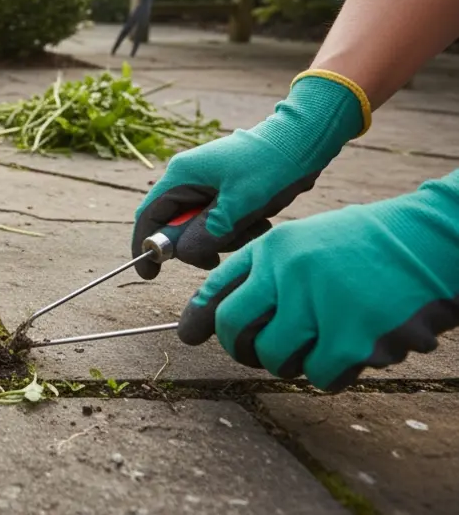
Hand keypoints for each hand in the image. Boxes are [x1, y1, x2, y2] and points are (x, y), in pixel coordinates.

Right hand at [130, 72, 369, 278]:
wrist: (304, 139)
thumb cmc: (271, 166)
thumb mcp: (239, 205)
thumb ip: (207, 233)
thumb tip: (181, 254)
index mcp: (182, 175)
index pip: (149, 216)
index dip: (145, 246)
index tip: (149, 274)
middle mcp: (188, 178)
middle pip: (175, 225)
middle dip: (197, 244)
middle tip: (220, 256)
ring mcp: (206, 183)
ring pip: (199, 226)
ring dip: (223, 237)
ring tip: (254, 227)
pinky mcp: (224, 189)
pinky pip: (218, 220)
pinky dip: (235, 228)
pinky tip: (260, 220)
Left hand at [177, 170, 458, 390]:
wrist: (429, 243)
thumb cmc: (366, 246)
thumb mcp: (307, 242)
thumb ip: (266, 273)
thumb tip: (217, 317)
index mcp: (274, 249)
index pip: (218, 289)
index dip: (199, 317)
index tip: (190, 335)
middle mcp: (288, 275)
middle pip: (235, 330)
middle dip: (239, 349)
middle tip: (255, 354)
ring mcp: (319, 307)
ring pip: (275, 359)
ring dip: (290, 361)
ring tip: (317, 342)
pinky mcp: (352, 340)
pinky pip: (319, 376)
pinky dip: (330, 373)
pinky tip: (349, 351)